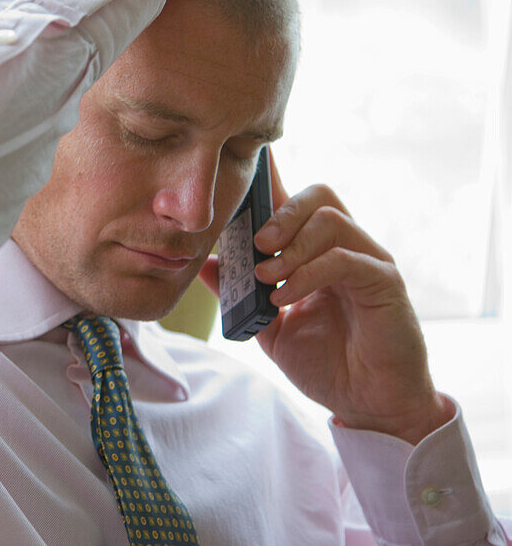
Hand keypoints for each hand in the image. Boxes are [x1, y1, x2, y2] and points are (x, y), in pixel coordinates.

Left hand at [199, 150, 453, 444]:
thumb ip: (240, 293)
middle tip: (256, 245)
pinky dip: (309, 273)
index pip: (296, 202)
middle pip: (318, 195)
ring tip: (267, 276)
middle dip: (279, 213)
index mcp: (319, 252)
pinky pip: (346, 259)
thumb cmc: (326, 364)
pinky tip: (284, 296)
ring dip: (292, 245)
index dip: (270, 185)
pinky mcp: (385, 283)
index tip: (239, 185)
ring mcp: (369, 262)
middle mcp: (347, 248)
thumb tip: (204, 263)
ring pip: (331, 219)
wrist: (368, 405)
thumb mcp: (269, 327)